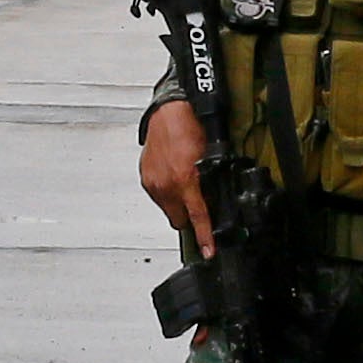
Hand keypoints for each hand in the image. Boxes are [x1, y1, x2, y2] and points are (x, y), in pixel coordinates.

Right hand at [140, 99, 213, 254]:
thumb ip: (212, 183)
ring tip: (184, 183)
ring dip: (177, 203)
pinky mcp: (145, 177)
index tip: (208, 252)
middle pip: (179, 220)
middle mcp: (165, 184)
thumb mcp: (211, 158)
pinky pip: (158, 196)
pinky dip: (166, 191)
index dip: (204, 237)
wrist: (169, 111)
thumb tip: (217, 201)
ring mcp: (153, 182)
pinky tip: (173, 176)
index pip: (197, 217)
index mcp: (185, 179)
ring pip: (168, 209)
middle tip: (197, 202)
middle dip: (188, 216)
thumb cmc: (190, 127)